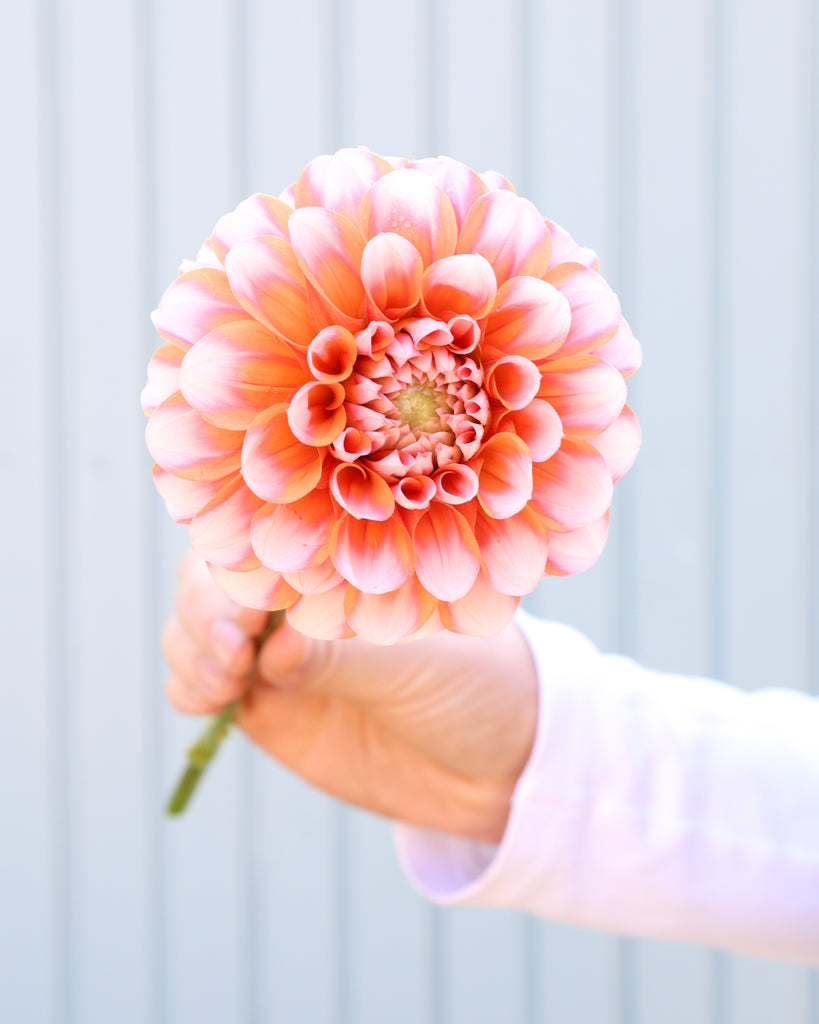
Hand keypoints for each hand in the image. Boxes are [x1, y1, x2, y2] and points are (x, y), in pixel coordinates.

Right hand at [163, 550, 538, 842]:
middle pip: (209, 579)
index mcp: (342, 561)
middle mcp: (298, 599)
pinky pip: (197, 686)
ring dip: (190, 649)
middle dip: (204, 610)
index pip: (261, 535)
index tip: (249, 604)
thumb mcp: (417, 661)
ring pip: (192, 631)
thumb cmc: (477, 684)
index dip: (237, 563)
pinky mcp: (265, 705)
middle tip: (233, 651)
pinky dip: (188, 686)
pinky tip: (213, 699)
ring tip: (229, 680)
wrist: (499, 764)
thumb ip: (341, 657)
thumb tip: (273, 650)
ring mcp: (274, 652)